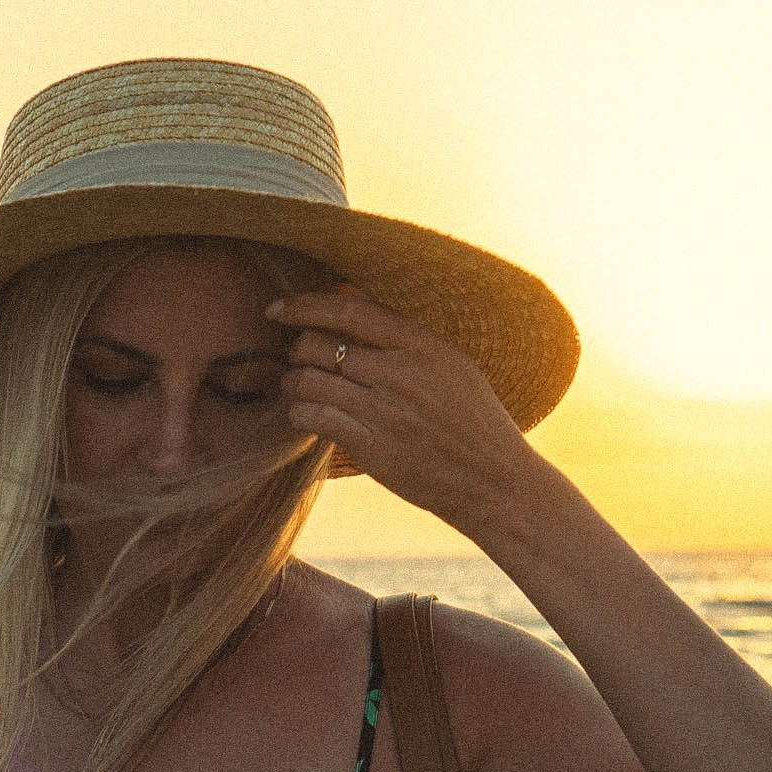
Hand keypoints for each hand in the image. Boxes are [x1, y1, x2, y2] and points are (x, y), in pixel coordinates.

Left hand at [268, 287, 541, 529]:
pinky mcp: (372, 447)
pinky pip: (314, 418)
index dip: (303, 305)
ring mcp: (384, 410)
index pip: (348, 311)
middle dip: (296, 350)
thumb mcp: (449, 363)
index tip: (276, 309)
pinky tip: (305, 416)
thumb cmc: (473, 420)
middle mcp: (400, 373)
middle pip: (318, 345)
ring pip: (309, 381)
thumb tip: (345, 290)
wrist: (495, 481)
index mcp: (422, 345)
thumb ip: (397, 328)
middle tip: (295, 360)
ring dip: (293, 383)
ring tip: (297, 389)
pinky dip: (300, 413)